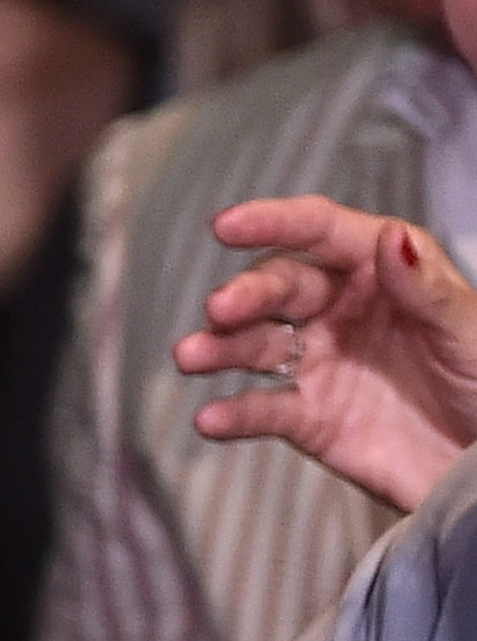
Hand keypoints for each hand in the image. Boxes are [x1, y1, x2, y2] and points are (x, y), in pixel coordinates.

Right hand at [178, 197, 476, 512]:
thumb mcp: (471, 332)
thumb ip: (427, 288)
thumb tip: (391, 236)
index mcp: (383, 273)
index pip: (321, 232)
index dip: (273, 221)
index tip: (228, 225)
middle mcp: (342, 310)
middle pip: (279, 286)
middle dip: (244, 295)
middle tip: (220, 310)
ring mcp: (320, 363)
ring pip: (255, 344)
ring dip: (220, 347)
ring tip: (192, 356)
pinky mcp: (309, 417)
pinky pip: (263, 410)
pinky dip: (233, 414)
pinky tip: (211, 419)